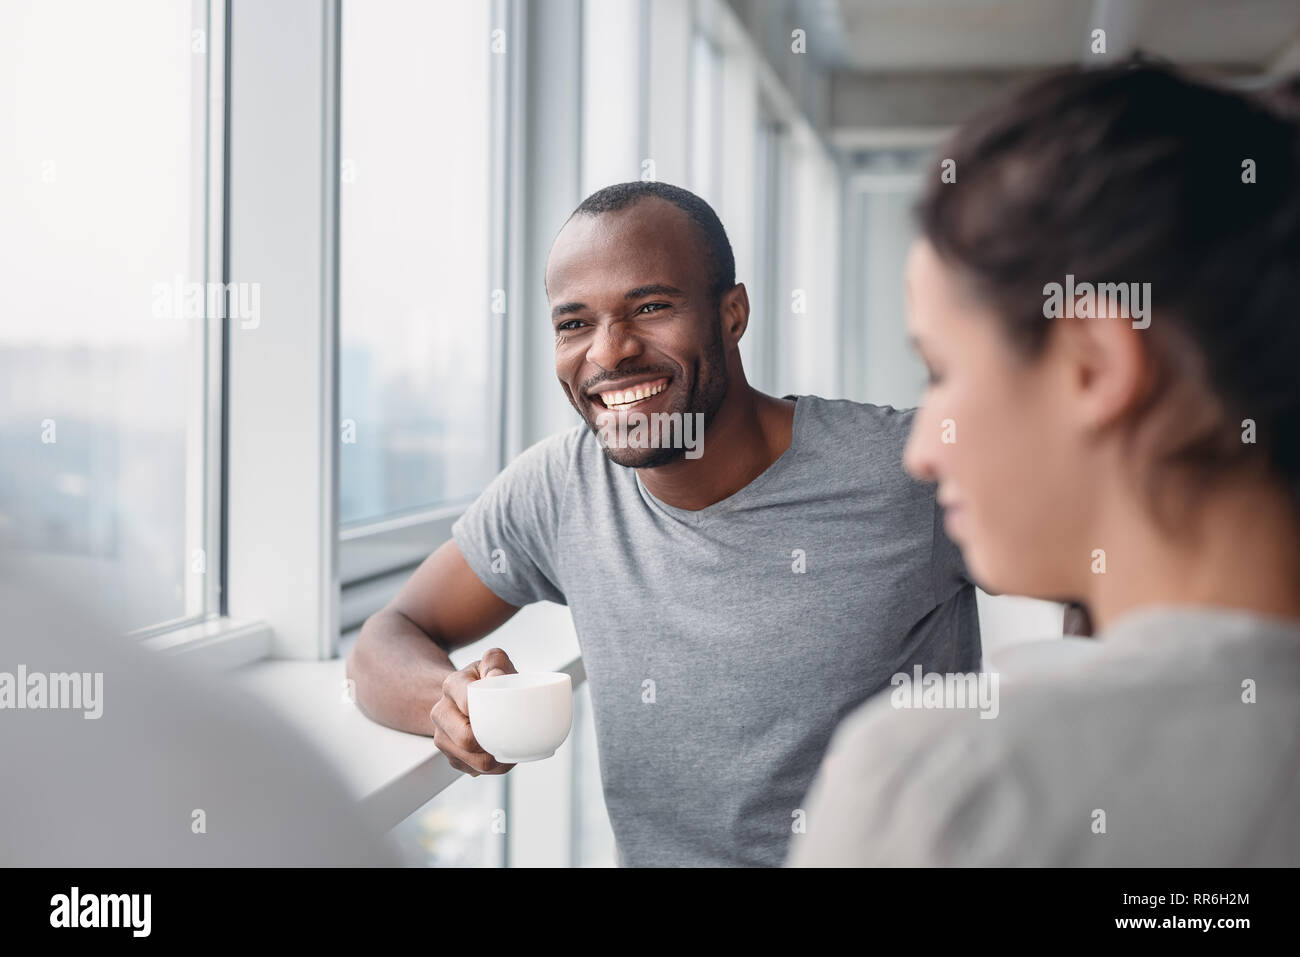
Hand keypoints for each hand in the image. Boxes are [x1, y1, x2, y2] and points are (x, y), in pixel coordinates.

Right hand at [430, 647, 517, 775]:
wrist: (470, 695)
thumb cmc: (487, 679)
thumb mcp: (493, 662)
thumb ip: (496, 660)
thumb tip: (496, 677)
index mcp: (451, 686)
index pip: (467, 704)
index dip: (488, 713)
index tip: (506, 712)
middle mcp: (441, 713)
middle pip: (466, 739)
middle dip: (492, 743)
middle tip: (513, 738)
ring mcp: (443, 737)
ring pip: (471, 761)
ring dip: (495, 761)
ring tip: (510, 750)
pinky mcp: (450, 756)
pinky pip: (473, 770)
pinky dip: (492, 768)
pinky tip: (501, 756)